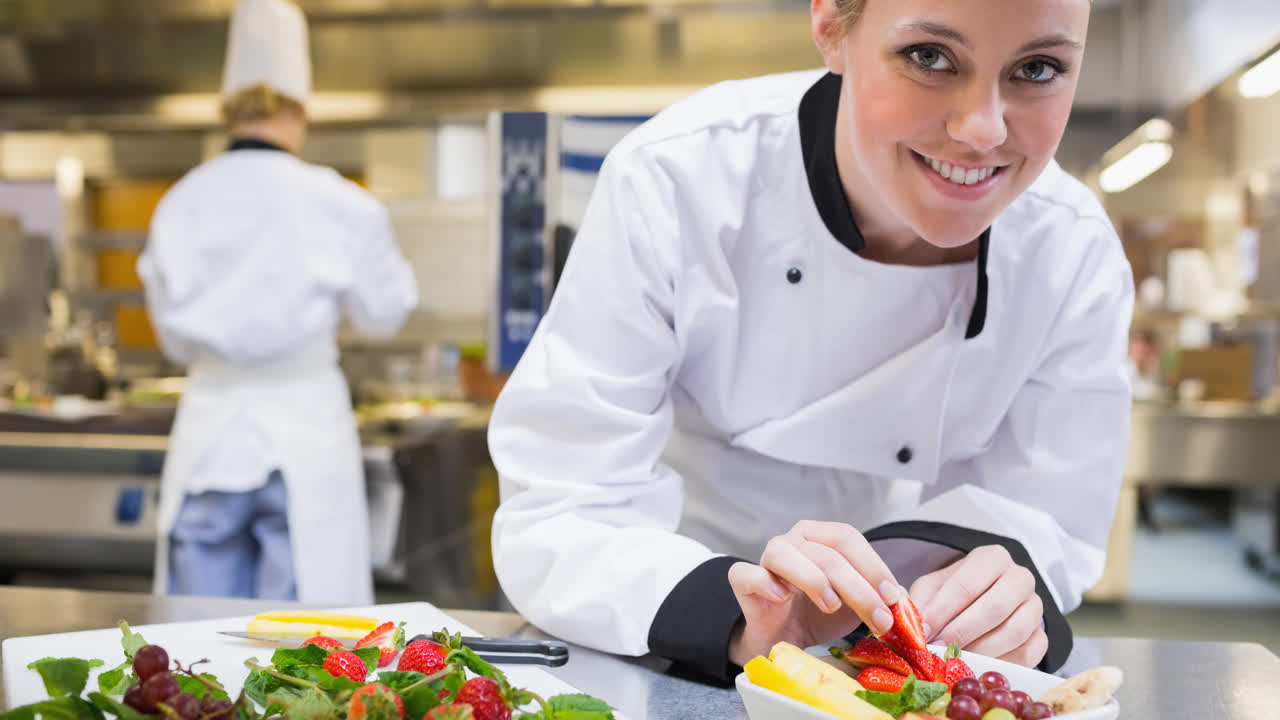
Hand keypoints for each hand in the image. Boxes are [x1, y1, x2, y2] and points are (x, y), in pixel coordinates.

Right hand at [727, 521, 902, 666]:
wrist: (782, 639)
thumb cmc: (818, 614)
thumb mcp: (857, 605)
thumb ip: (880, 597)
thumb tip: (905, 599)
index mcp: (819, 536)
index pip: (847, 538)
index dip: (873, 566)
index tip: (893, 597)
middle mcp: (792, 540)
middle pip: (826, 553)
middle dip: (859, 588)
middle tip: (880, 619)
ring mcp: (765, 558)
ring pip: (787, 556)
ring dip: (815, 580)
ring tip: (832, 605)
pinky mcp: (742, 580)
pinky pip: (748, 574)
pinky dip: (764, 582)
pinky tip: (781, 597)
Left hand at [910, 544, 1047, 666]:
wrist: (981, 603)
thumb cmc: (953, 594)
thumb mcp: (932, 589)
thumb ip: (920, 602)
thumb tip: (909, 624)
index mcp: (993, 558)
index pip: (967, 584)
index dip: (942, 611)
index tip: (923, 632)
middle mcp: (1020, 578)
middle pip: (994, 608)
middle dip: (961, 633)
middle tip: (938, 649)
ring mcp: (1035, 608)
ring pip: (1013, 633)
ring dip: (979, 651)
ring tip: (953, 660)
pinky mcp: (1042, 637)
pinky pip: (1026, 655)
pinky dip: (999, 664)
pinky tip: (976, 666)